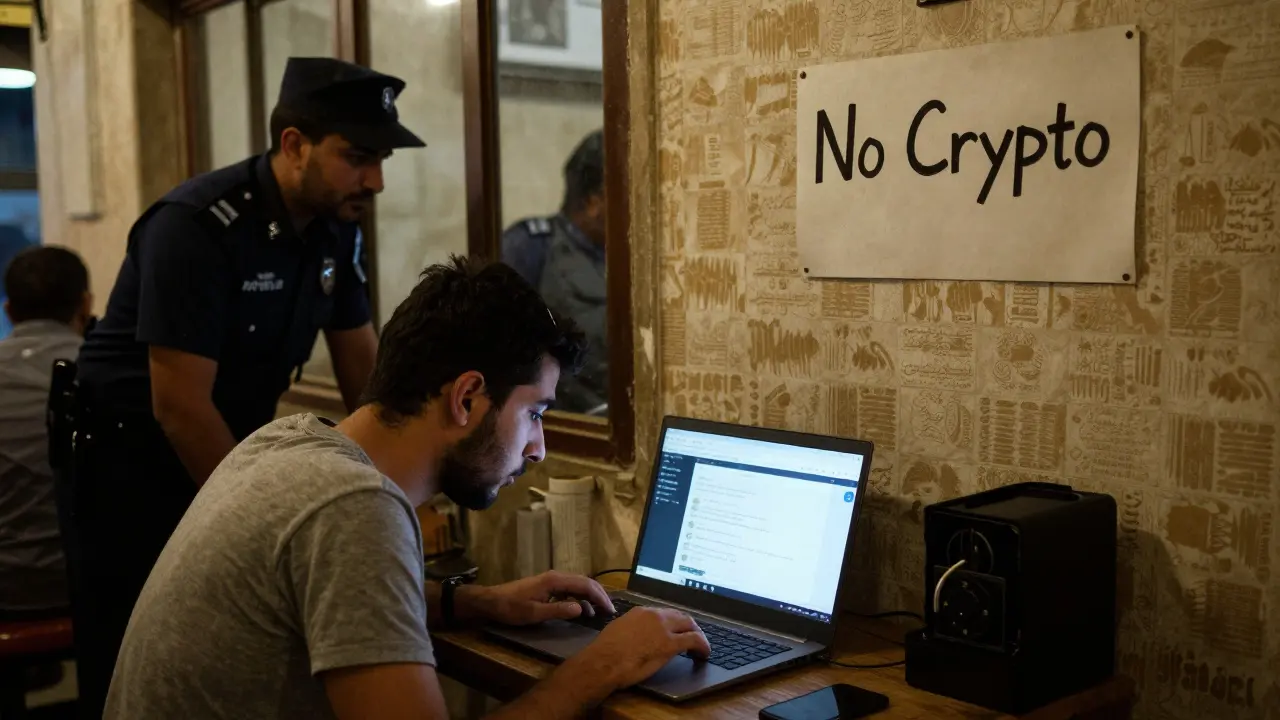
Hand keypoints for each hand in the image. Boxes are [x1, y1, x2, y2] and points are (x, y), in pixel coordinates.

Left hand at [466, 571, 614, 625]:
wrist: (491, 601)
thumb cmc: (511, 608)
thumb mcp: (534, 613)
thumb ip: (558, 610)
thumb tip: (582, 609)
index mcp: (555, 580)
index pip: (585, 585)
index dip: (600, 597)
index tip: (610, 610)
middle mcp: (556, 576)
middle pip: (585, 582)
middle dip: (599, 595)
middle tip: (610, 611)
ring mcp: (552, 580)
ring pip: (578, 585)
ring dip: (590, 596)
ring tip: (599, 612)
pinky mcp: (548, 586)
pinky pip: (570, 589)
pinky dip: (580, 597)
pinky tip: (582, 609)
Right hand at [574, 607, 709, 690]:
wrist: (604, 661)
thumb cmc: (605, 651)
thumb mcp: (618, 631)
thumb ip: (631, 629)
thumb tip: (636, 636)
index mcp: (640, 612)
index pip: (664, 613)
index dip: (673, 622)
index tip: (676, 629)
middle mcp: (654, 615)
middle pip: (681, 616)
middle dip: (690, 626)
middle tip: (693, 636)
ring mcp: (663, 628)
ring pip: (690, 625)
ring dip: (697, 634)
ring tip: (700, 646)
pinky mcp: (670, 644)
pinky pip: (694, 640)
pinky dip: (703, 646)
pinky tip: (704, 654)